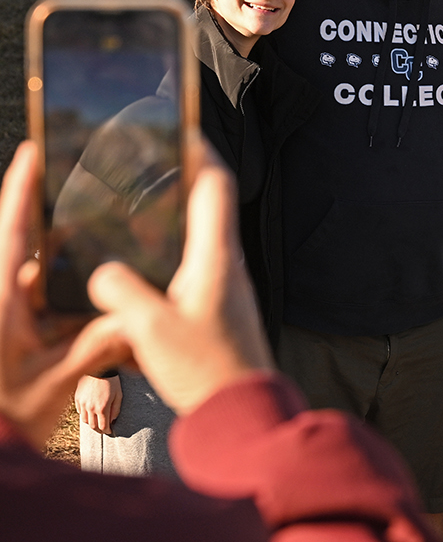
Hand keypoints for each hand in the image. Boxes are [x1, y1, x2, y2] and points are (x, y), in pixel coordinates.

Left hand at [0, 143, 122, 449]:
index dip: (21, 188)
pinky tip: (94, 297)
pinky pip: (38, 304)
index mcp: (0, 302)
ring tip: (99, 241)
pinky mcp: (9, 336)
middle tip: (80, 187)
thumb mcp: (56, 381)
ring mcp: (3, 318)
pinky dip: (61, 297)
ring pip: (33, 277)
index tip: (34, 149)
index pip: (10, 230)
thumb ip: (97, 343)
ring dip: (62, 264)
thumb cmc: (4, 417)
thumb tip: (134, 316)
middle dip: (50, 218)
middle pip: (24, 246)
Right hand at [74, 374, 122, 433]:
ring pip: (85, 420)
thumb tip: (112, 420)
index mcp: (102, 408)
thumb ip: (116, 409)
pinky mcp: (77, 398)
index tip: (109, 431)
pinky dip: (84, 415)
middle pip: (93, 426)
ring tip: (96, 422)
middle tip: (103, 430)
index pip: (103, 426)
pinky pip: (79, 411)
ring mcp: (82, 404)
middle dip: (99, 430)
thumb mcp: (118, 395)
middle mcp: (90, 408)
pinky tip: (89, 413)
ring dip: (91, 423)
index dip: (107, 430)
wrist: (99, 369)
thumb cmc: (112, 381)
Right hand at [84, 146, 272, 417]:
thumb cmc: (206, 371)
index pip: (215, 187)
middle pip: (208, 205)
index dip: (199, 152)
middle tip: (148, 161)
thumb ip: (122, 292)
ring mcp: (226, 287)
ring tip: (135, 207)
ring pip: (200, 236)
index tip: (180, 128)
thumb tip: (102, 272)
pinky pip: (193, 266)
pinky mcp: (218, 309)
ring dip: (175, 216)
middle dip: (181, 178)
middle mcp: (228, 265)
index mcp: (217, 258)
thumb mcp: (150, 330)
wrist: (241, 413)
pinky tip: (141, 264)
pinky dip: (170, 252)